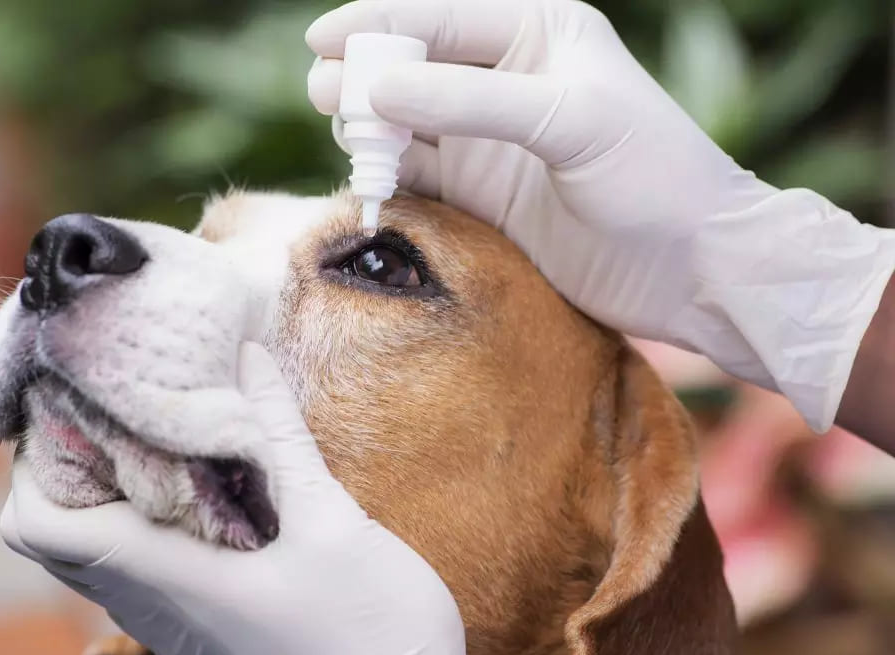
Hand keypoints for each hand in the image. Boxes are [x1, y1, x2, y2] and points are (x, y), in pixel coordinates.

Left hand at [1, 342, 470, 654]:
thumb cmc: (373, 632)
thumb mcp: (330, 521)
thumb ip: (282, 438)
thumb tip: (249, 357)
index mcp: (169, 575)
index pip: (39, 524)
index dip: (34, 461)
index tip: (74, 402)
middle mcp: (155, 606)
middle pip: (59, 537)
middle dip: (71, 465)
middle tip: (121, 404)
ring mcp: (178, 626)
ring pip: (103, 556)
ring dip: (114, 492)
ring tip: (165, 431)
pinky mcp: (207, 632)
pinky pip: (146, 573)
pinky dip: (151, 523)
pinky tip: (209, 487)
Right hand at [306, 0, 894, 431]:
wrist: (692, 270)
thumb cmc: (652, 176)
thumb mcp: (568, 121)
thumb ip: (472, 99)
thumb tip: (378, 85)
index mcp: (538, 33)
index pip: (441, 15)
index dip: (378, 23)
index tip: (321, 41)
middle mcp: (509, 80)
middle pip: (414, 66)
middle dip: (367, 78)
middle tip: (329, 99)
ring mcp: (493, 141)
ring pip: (409, 123)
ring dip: (372, 129)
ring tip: (349, 141)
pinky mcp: (485, 196)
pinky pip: (420, 175)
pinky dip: (390, 176)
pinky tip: (368, 181)